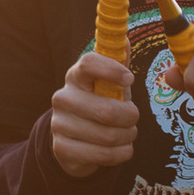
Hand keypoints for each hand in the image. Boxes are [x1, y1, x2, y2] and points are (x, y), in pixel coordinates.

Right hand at [50, 53, 137, 178]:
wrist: (75, 140)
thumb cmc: (99, 104)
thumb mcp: (109, 84)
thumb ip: (118, 63)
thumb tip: (123, 39)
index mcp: (75, 76)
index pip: (89, 63)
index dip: (112, 70)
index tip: (130, 79)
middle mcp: (63, 97)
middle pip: (107, 111)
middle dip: (130, 117)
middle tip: (134, 118)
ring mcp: (60, 124)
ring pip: (109, 135)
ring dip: (127, 137)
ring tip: (127, 134)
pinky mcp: (62, 149)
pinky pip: (103, 155)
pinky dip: (121, 154)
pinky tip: (121, 149)